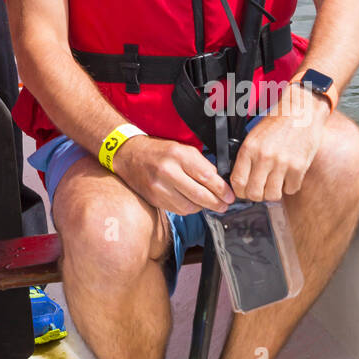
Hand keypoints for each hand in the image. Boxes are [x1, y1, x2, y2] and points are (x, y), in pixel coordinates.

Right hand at [112, 134, 234, 215]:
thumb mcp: (181, 148)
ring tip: (209, 203)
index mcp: (177, 155)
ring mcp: (159, 188)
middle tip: (225, 205)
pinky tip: (192, 202)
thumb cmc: (158, 151)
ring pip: (190, 206)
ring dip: (203, 207)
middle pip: (200, 195)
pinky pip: (179, 210)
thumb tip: (218, 182)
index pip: (207, 176)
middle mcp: (168, 172)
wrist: (129, 155)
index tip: (230, 195)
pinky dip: (189, 208)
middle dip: (217, 203)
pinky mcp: (155, 199)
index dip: (222, 189)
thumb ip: (200, 164)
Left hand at [230, 85, 327, 200]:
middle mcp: (264, 157)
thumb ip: (247, 157)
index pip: (237, 182)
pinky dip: (290, 186)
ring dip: (274, 192)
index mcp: (249, 148)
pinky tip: (289, 175)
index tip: (244, 191)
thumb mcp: (254, 136)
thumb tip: (240, 181)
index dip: (240, 191)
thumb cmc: (277, 123)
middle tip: (262, 188)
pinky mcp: (298, 167)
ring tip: (276, 181)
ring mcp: (282, 163)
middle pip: (254, 193)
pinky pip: (291, 190)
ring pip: (272, 195)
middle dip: (257, 195)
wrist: (301, 111)